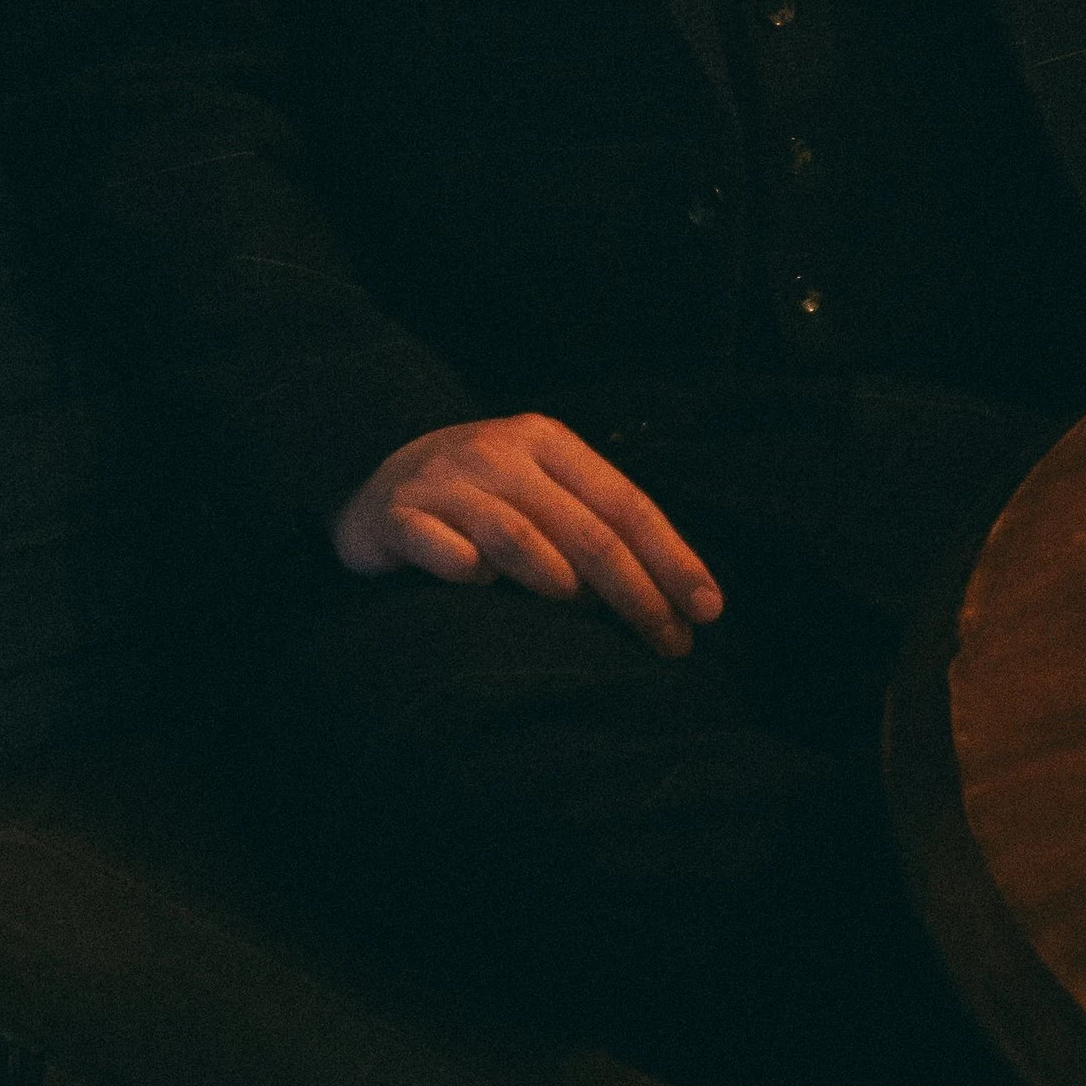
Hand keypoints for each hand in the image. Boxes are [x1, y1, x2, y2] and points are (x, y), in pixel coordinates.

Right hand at [330, 414, 724, 659]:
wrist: (377, 470)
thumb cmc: (481, 492)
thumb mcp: (539, 486)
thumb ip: (590, 522)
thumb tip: (664, 593)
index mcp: (550, 444)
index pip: (626, 502)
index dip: (672, 557)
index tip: (708, 610)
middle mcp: (503, 455)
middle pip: (584, 527)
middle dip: (634, 589)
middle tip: (669, 641)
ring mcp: (448, 482)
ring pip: (514, 533)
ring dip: (554, 573)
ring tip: (583, 607)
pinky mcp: (398, 514)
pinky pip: (433, 543)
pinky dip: (458, 563)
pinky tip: (477, 584)